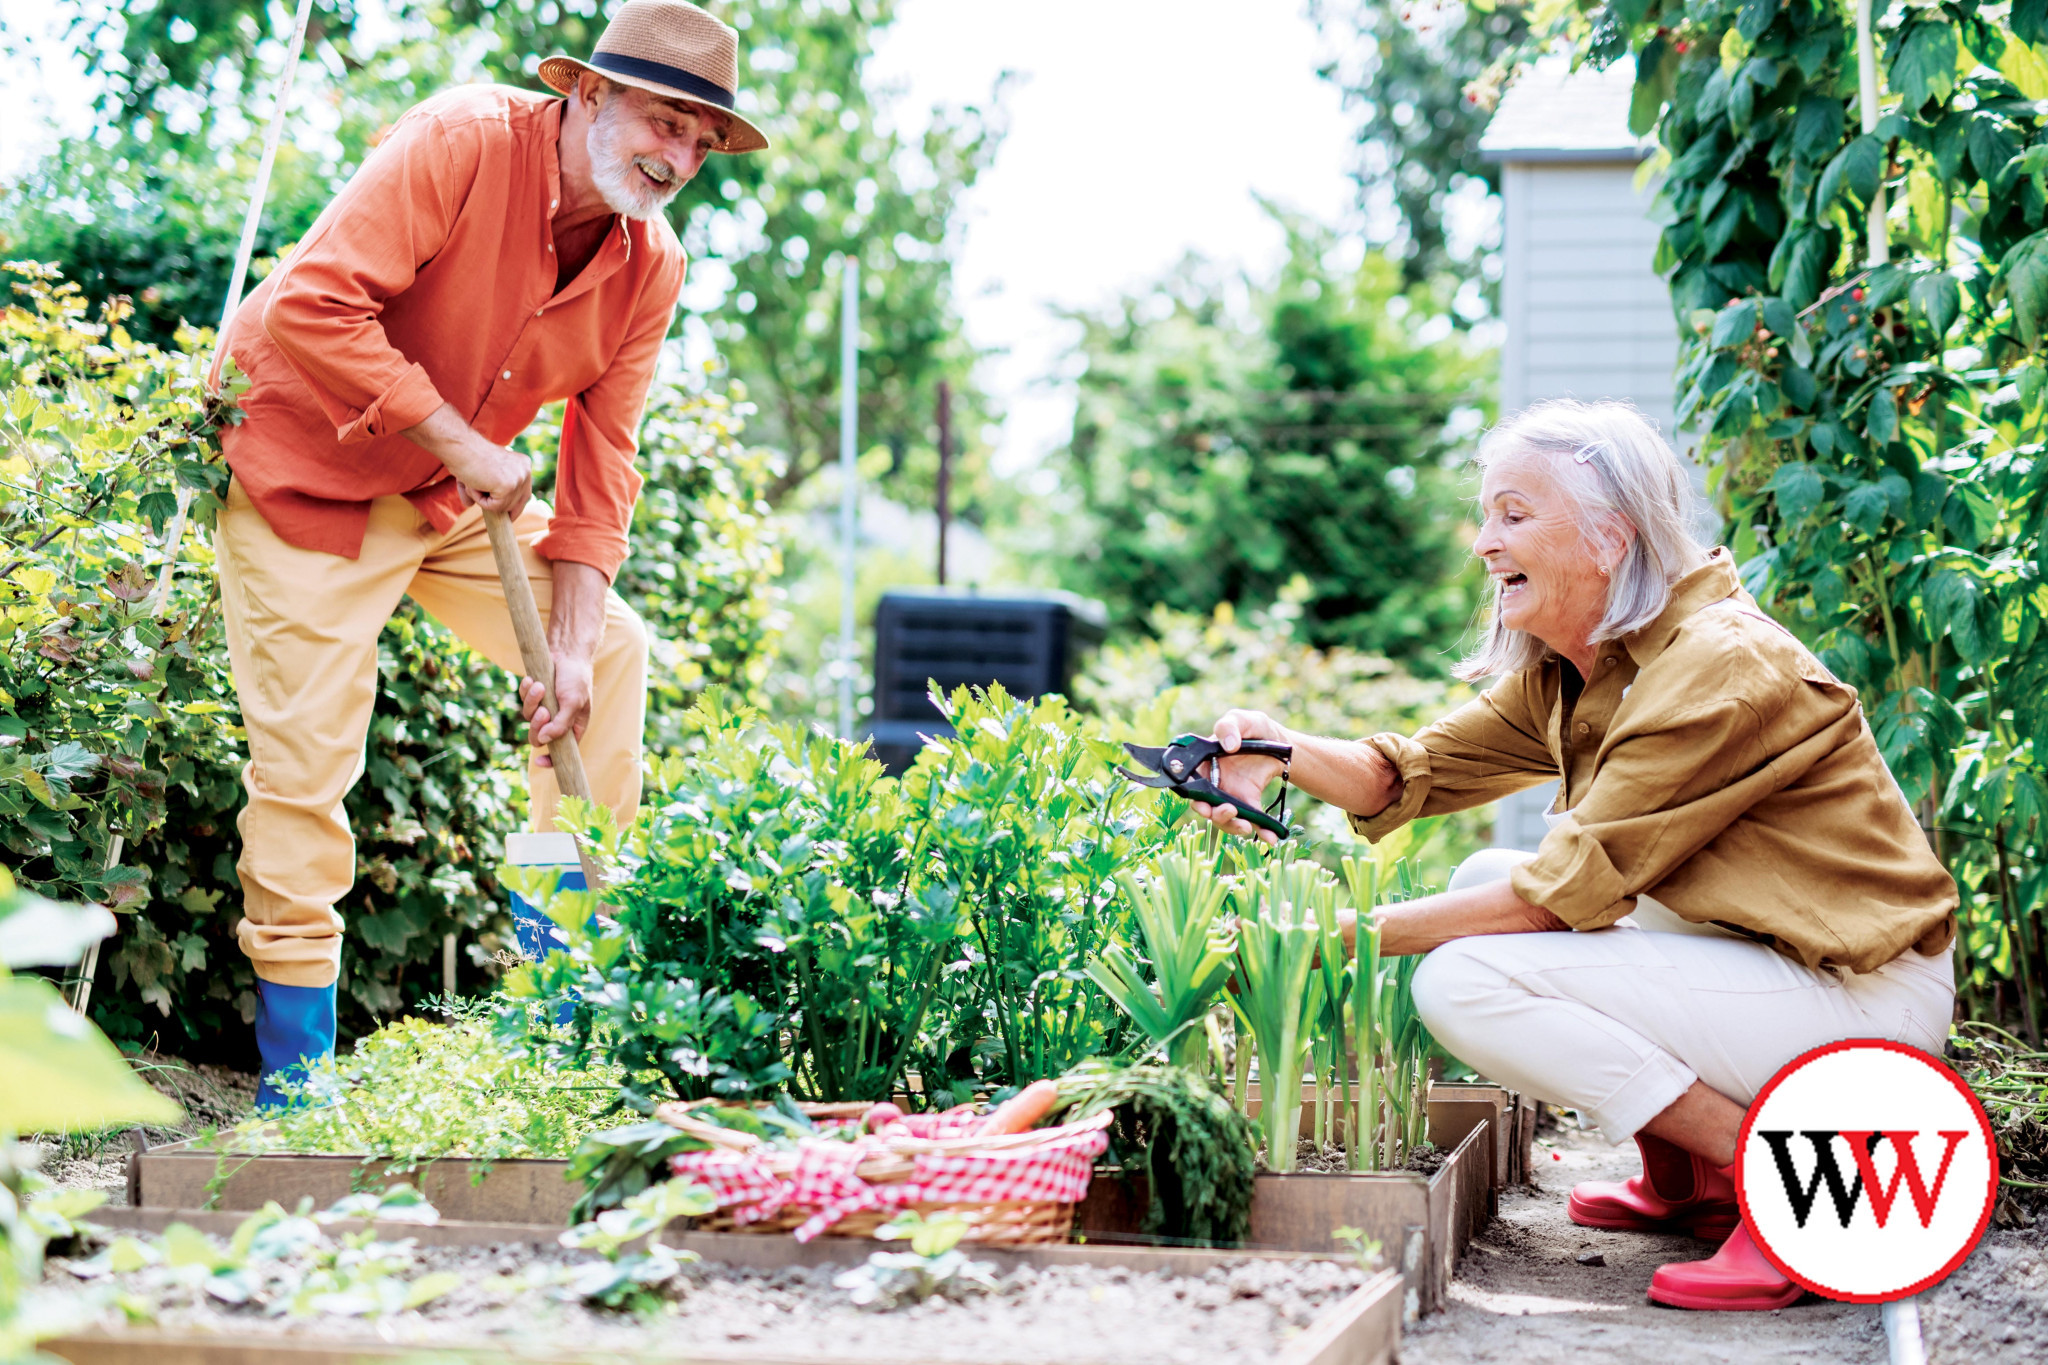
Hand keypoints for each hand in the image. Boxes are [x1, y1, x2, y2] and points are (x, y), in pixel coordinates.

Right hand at [399, 404, 534, 518]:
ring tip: (474, 481)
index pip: (525, 493)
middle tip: (478, 489)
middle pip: (517, 503)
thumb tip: (469, 505)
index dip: (515, 506)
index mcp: (523, 465)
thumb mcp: (478, 474)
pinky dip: (480, 500)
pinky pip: (494, 507)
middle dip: (499, 505)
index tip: (508, 516)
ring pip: (503, 507)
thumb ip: (477, 489)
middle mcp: (526, 471)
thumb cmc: (466, 457)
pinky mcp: (509, 487)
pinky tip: (475, 483)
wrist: (460, 447)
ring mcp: (519, 479)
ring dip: (483, 499)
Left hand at [519, 652, 592, 764]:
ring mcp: (543, 709)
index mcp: (572, 728)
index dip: (550, 760)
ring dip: (532, 701)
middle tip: (543, 711)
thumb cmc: (576, 679)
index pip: (561, 751)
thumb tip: (544, 740)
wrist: (567, 654)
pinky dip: (526, 690)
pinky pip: (522, 700)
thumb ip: (560, 724)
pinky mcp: (533, 697)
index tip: (539, 761)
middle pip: (538, 737)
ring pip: (528, 717)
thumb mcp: (573, 703)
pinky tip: (532, 680)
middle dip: (537, 725)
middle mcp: (556, 721)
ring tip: (540, 686)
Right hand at [1187, 708, 1290, 846]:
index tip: (1203, 802)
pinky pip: (1251, 821)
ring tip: (1246, 826)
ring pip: (1224, 818)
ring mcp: (1231, 796)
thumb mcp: (1244, 720)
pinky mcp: (1249, 804)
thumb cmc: (1256, 729)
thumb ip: (1231, 726)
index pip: (1190, 783)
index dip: (1192, 795)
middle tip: (1228, 810)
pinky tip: (1271, 837)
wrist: (1281, 743)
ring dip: (1233, 826)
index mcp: (1204, 764)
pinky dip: (1261, 832)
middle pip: (1205, 806)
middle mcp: (1214, 784)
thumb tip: (1229, 745)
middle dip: (1214, 814)